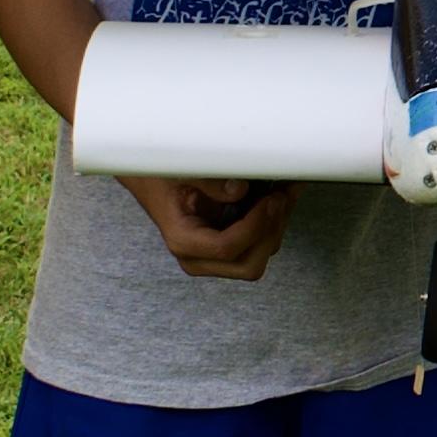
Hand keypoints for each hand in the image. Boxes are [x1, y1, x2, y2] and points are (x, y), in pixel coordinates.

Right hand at [126, 175, 295, 280]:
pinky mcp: (229, 249)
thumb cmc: (163, 178)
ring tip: (283, 190)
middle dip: (270, 232)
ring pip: (260, 256)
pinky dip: (274, 222)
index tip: (270, 200)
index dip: (255, 226)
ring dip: (277, 225)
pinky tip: (279, 196)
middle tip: (280, 197)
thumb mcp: (180, 171)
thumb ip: (208, 181)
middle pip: (249, 265)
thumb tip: (239, 189)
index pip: (227, 248)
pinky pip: (260, 246)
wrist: (152, 183)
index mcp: (184, 241)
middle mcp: (200, 258)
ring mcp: (215, 258)